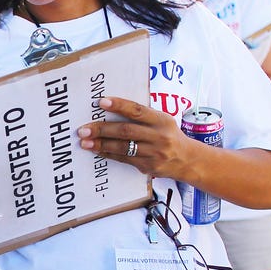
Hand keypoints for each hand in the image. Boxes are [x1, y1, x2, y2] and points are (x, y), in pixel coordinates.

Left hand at [76, 97, 198, 180]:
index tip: (101, 102)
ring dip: (101, 145)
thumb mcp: (162, 121)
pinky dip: (109, 154)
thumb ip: (142, 116)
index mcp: (161, 120)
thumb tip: (112, 108)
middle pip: (126, 131)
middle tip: (83, 129)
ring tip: (85, 142)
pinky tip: (97, 151)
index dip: (119, 106)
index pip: (138, 110)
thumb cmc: (169, 135)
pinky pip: (124, 159)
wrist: (188, 160)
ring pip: (123, 148)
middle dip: (102, 129)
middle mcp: (159, 137)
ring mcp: (154, 153)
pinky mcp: (148, 167)